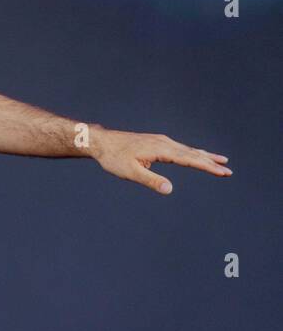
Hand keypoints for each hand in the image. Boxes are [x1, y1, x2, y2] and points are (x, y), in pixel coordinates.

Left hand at [88, 126, 231, 194]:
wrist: (101, 142)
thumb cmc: (113, 158)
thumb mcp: (130, 172)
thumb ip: (150, 180)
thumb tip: (169, 189)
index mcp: (160, 149)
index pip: (189, 159)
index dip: (207, 166)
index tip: (223, 172)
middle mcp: (164, 142)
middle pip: (192, 153)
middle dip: (211, 162)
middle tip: (228, 171)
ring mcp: (160, 141)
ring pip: (187, 149)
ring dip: (204, 156)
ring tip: (221, 160)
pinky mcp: (156, 142)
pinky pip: (179, 148)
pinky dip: (192, 152)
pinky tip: (195, 155)